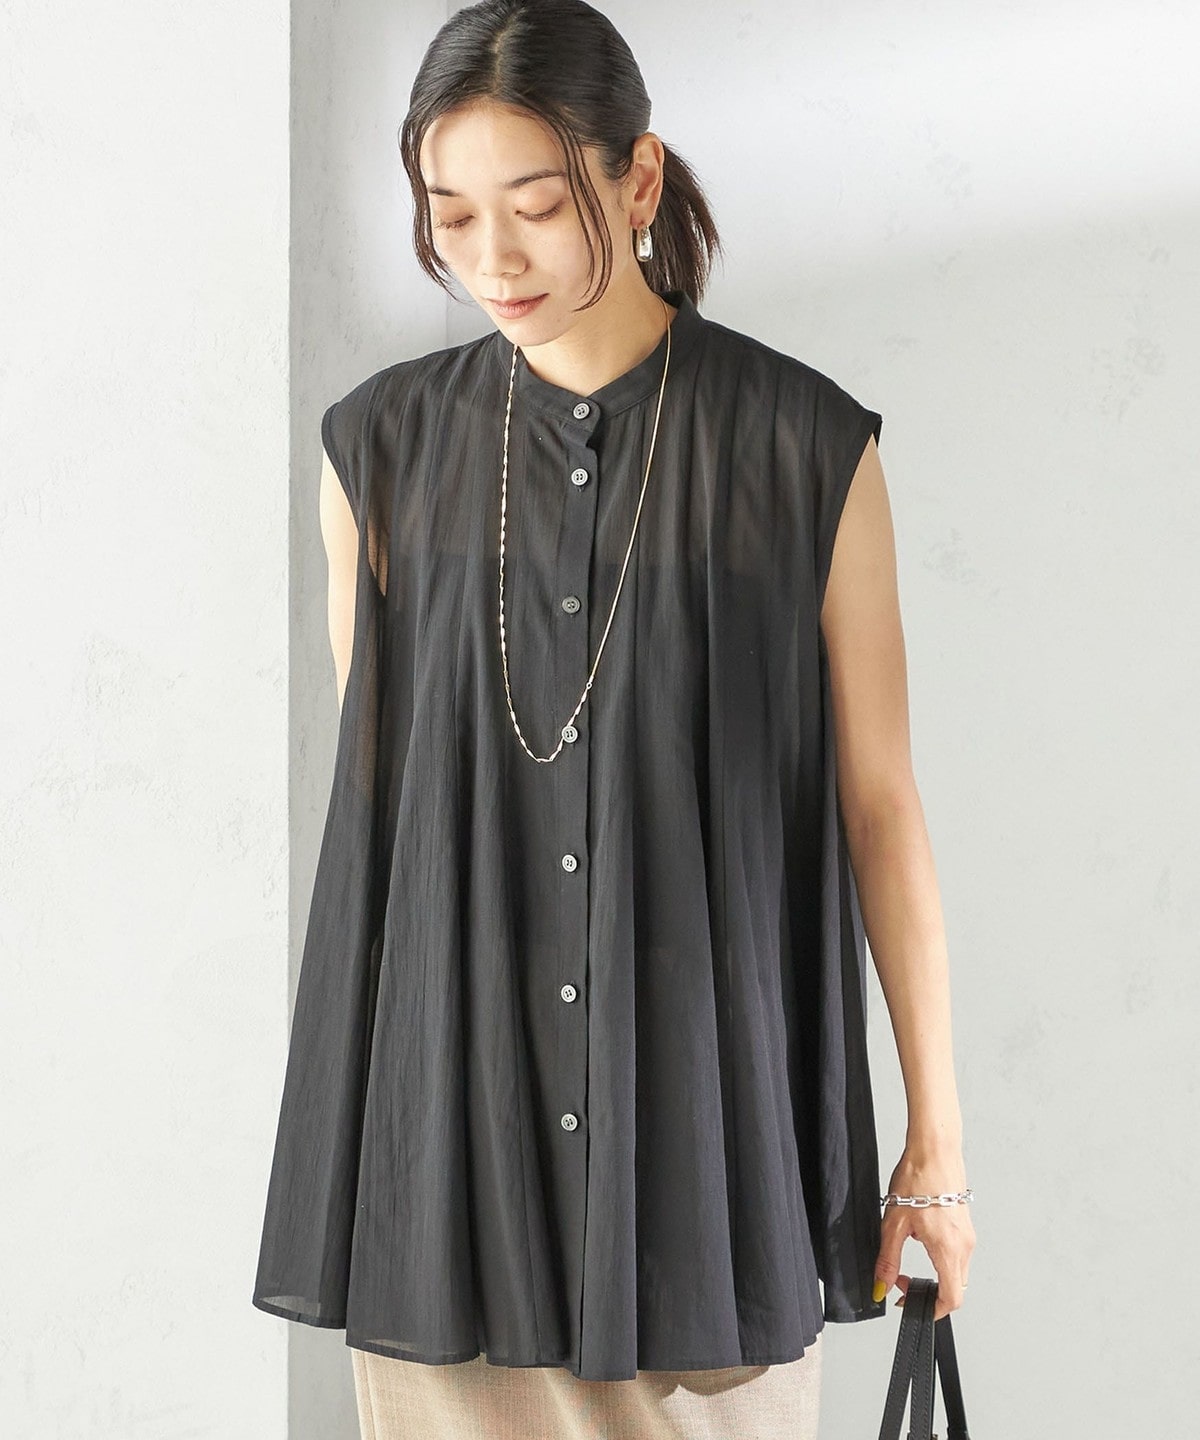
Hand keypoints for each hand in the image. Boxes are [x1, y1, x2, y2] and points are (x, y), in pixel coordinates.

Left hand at [873, 1148, 974, 1320]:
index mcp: (949, 1249)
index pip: (951, 1299)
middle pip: (954, 1287)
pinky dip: (939, 1254)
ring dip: (933, 1270)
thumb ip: (888, 1259)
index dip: (931, 1309)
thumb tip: (881, 1287)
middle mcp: (965, 1246)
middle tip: (901, 1277)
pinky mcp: (966, 1224)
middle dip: (929, 1290)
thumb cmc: (918, 1178)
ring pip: (956, 1270)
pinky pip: (957, 1252)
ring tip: (908, 1245)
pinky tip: (920, 1232)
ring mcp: (968, 1235)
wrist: (934, 1149)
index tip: (909, 1301)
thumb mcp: (894, 1223)